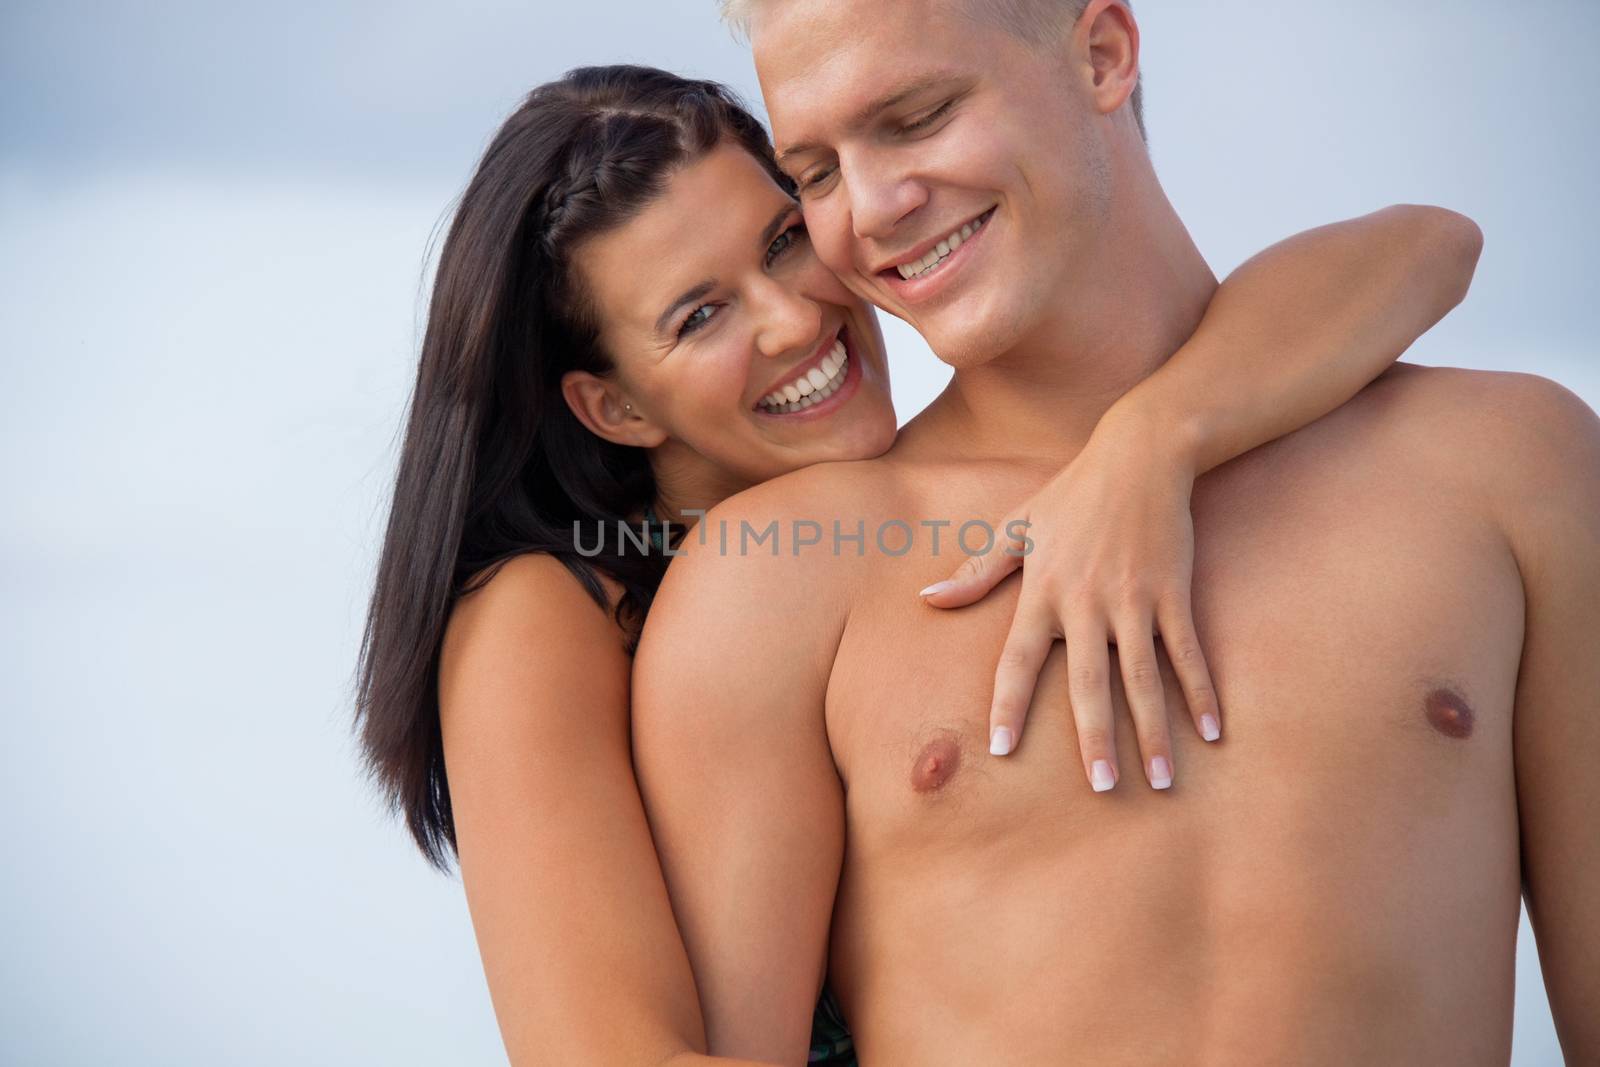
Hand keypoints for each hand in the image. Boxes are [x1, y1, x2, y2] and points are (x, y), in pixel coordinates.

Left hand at [917, 414, 1221, 791]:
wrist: (1139, 454)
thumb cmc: (1071, 493)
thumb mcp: (1016, 527)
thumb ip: (976, 572)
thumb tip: (927, 600)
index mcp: (1042, 590)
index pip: (1018, 658)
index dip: (1010, 702)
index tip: (1001, 748)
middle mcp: (1086, 602)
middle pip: (1088, 681)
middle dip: (1095, 738)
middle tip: (1102, 788)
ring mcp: (1133, 599)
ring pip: (1143, 677)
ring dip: (1153, 731)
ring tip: (1159, 781)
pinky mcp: (1172, 592)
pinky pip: (1187, 651)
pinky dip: (1201, 691)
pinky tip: (1212, 732)